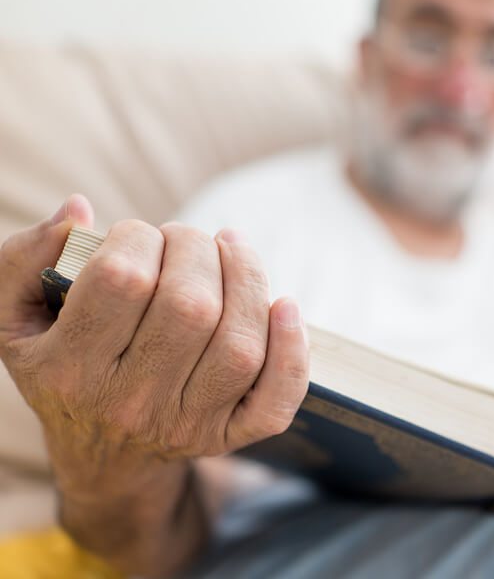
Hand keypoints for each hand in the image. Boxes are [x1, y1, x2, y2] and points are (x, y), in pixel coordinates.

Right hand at [0, 195, 308, 497]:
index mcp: (69, 369)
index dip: (138, 237)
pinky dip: (292, 352)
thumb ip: (23, 259)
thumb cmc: (63, 367)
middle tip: (187, 240)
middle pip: (190, 306)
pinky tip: (286, 307)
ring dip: (247, 279)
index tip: (138, 235)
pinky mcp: (229, 436)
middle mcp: (129, 403)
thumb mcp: (14, 318)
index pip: (121, 280)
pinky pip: (275, 400)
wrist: (103, 457)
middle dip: (196, 250)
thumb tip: (78, 210)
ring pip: (239, 345)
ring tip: (231, 251)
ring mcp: (185, 425)